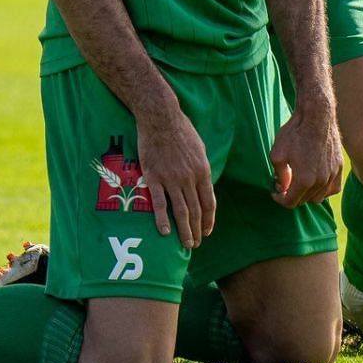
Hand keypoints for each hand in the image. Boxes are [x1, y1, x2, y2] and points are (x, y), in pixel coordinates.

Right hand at [135, 106, 215, 249]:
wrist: (160, 117)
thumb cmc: (181, 130)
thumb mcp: (200, 148)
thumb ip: (202, 169)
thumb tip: (204, 184)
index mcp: (203, 171)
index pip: (209, 203)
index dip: (209, 220)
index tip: (207, 232)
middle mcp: (189, 179)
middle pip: (196, 211)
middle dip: (197, 230)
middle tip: (195, 244)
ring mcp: (171, 179)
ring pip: (181, 211)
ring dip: (184, 231)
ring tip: (186, 244)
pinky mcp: (154, 177)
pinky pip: (159, 204)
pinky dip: (162, 220)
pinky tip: (165, 232)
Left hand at [269, 102, 341, 208]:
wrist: (317, 116)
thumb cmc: (295, 133)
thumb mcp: (278, 154)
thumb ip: (279, 176)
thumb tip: (282, 188)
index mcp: (304, 180)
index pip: (290, 203)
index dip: (279, 199)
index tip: (275, 192)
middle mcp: (320, 182)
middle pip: (303, 201)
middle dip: (292, 196)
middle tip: (285, 185)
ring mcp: (332, 175)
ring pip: (318, 198)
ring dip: (307, 194)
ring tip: (299, 183)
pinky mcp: (339, 168)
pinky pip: (332, 189)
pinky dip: (324, 190)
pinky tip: (316, 182)